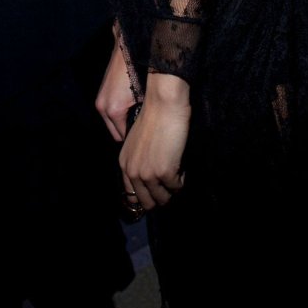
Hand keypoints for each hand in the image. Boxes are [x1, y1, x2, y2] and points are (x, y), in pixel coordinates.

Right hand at [96, 37, 135, 142]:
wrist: (128, 47)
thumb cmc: (139, 71)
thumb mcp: (144, 96)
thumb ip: (141, 115)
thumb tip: (145, 127)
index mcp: (113, 110)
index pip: (122, 136)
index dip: (134, 137)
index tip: (145, 137)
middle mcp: (102, 106)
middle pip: (115, 132)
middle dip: (127, 132)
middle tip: (142, 130)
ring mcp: (101, 99)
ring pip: (112, 121)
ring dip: (123, 121)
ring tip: (139, 117)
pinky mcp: (102, 92)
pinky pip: (110, 111)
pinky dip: (119, 112)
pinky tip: (132, 106)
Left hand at [119, 74, 190, 210]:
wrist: (163, 105)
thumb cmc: (154, 118)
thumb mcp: (136, 142)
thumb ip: (138, 160)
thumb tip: (149, 179)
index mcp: (124, 164)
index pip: (132, 196)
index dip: (146, 197)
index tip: (157, 192)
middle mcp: (133, 172)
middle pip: (147, 201)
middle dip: (160, 197)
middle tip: (170, 186)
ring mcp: (148, 174)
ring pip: (162, 198)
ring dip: (172, 190)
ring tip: (177, 176)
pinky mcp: (164, 172)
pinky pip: (176, 187)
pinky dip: (181, 181)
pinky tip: (182, 169)